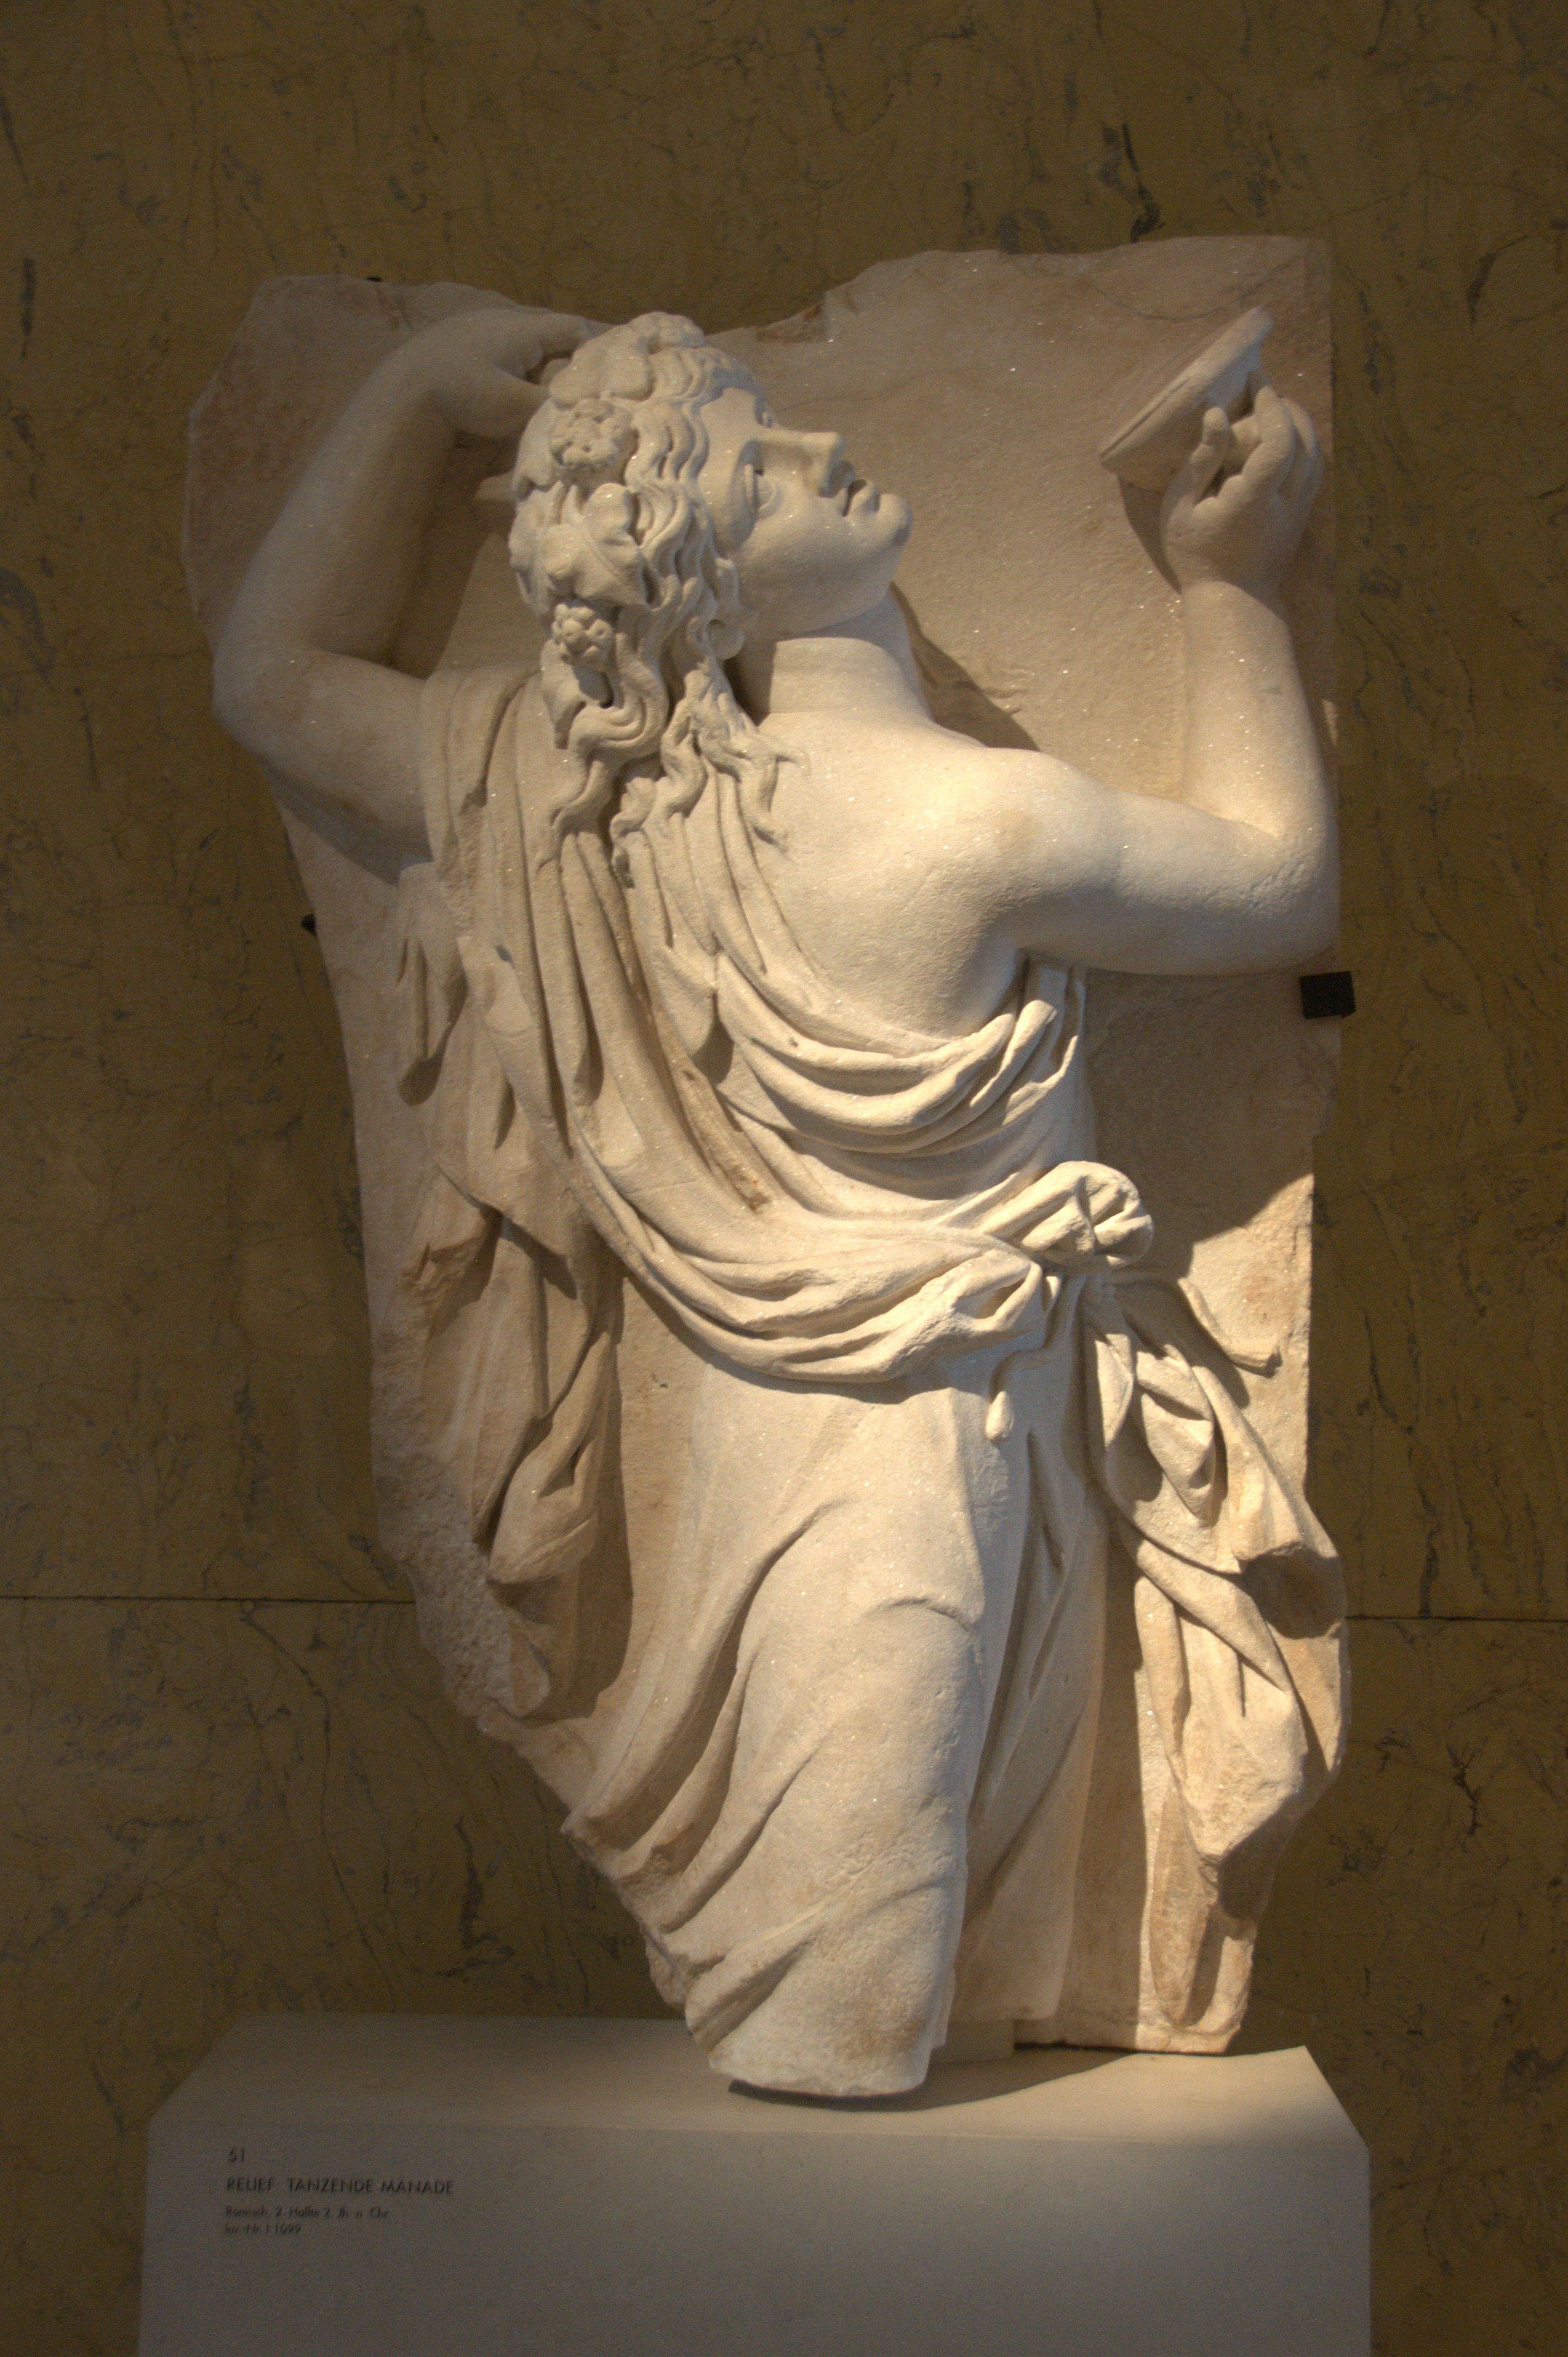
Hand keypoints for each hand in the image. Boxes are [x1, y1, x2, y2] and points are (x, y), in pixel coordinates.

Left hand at [389, 306, 589, 438]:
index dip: (594, 353)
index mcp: (524, 329)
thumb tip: (582, 410)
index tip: (602, 382)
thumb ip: (551, 406)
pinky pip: (499, 353)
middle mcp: (504, 320)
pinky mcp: (460, 343)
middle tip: (575, 398)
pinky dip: (511, 371)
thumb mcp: (514, 407)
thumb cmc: (461, 395)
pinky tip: (505, 394)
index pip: (575, 330)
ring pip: (524, 347)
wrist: (402, 390)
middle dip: (564, 367)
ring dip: (535, 371)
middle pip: (549, 339)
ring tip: (541, 401)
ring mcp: (479, 329)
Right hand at [1160, 385, 1322, 595]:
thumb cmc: (1197, 555)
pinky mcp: (1304, 514)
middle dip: (1287, 405)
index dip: (1271, 403)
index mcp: (1255, 498)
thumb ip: (1201, 459)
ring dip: (1298, 422)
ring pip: (1315, 450)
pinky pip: (1314, 466)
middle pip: (1305, 438)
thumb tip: (1218, 414)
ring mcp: (1301, 508)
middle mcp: (1288, 501)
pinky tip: (1283, 435)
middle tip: (1262, 388)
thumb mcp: (1182, 508)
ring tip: (1272, 406)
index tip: (1256, 380)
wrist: (1234, 600)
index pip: (1279, 439)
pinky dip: (1303, 442)